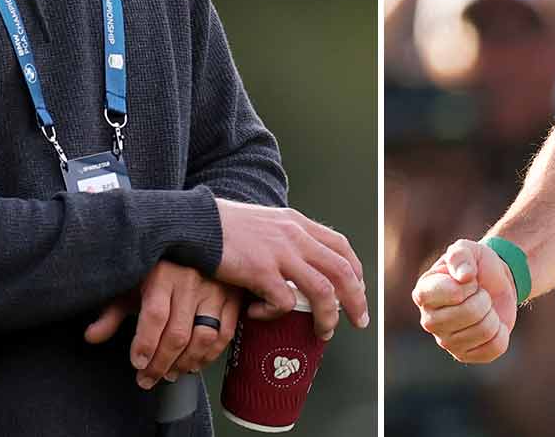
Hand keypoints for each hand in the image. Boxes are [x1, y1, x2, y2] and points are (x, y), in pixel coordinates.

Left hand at [84, 260, 240, 388]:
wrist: (195, 246)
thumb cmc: (158, 270)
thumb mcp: (132, 285)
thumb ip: (112, 312)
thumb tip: (91, 336)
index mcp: (163, 274)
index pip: (155, 315)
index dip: (145, 344)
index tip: (137, 363)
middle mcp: (192, 280)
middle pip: (178, 333)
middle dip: (161, 364)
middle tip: (148, 378)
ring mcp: (216, 289)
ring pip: (203, 337)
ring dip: (186, 363)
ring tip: (170, 373)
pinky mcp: (233, 298)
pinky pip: (225, 333)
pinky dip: (210, 355)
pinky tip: (195, 363)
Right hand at [214, 199, 367, 338]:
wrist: (195, 222)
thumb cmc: (224, 227)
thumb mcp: (266, 222)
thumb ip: (285, 237)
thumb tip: (299, 263)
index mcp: (298, 223)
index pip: (341, 246)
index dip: (356, 270)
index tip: (359, 290)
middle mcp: (295, 235)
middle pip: (342, 270)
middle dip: (356, 299)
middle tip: (359, 320)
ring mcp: (280, 253)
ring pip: (322, 291)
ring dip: (328, 316)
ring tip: (324, 332)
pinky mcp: (261, 271)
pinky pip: (283, 303)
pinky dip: (276, 314)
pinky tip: (259, 315)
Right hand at [412, 238, 518, 362]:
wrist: (494, 284)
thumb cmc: (476, 266)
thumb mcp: (469, 250)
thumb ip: (461, 255)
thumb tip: (464, 276)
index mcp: (424, 292)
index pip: (452, 293)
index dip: (469, 284)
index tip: (469, 278)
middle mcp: (429, 320)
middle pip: (470, 313)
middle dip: (484, 298)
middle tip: (480, 293)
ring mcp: (445, 341)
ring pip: (484, 330)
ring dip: (493, 314)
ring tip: (485, 307)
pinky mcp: (464, 355)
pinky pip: (494, 347)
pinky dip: (501, 333)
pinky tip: (492, 325)